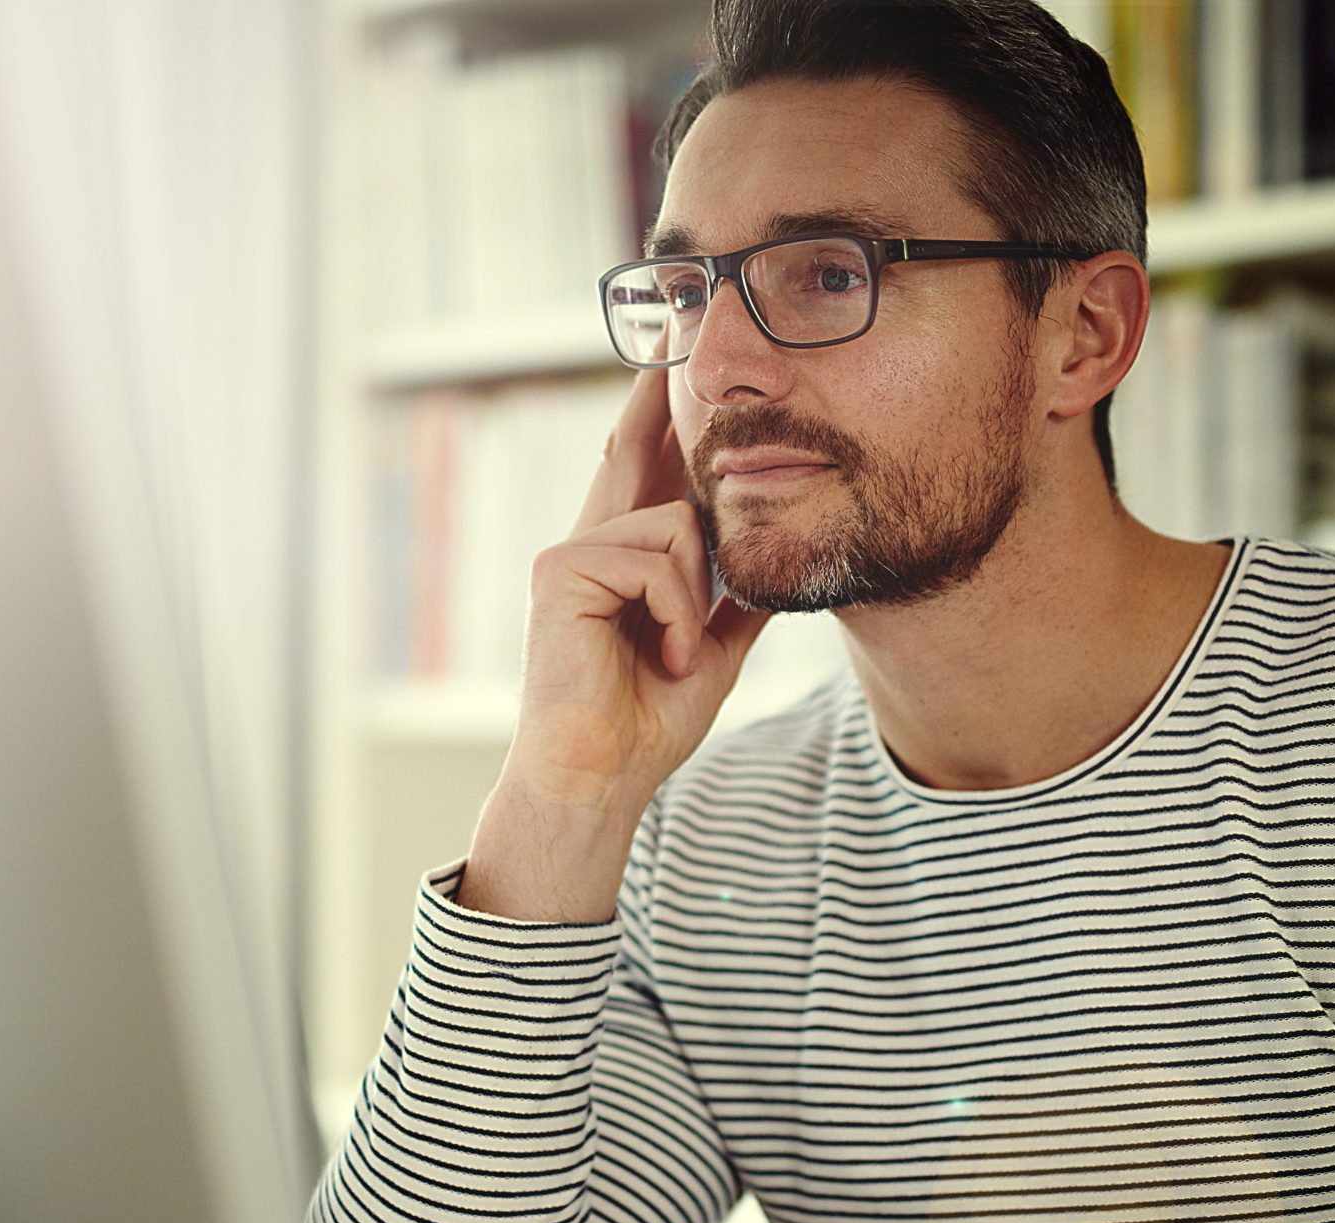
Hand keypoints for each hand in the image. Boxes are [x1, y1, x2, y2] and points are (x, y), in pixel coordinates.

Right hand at [508, 365, 772, 811]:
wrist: (601, 778)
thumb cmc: (645, 723)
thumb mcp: (712, 647)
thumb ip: (734, 597)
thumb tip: (775, 554)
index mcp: (620, 559)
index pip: (640, 467)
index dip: (655, 410)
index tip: (668, 355)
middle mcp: (586, 541)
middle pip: (633, 449)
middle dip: (655, 396)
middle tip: (672, 331)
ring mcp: (568, 551)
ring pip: (678, 523)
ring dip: (696, 600)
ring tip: (679, 654)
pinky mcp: (559, 571)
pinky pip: (657, 558)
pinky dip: (678, 615)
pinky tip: (666, 655)